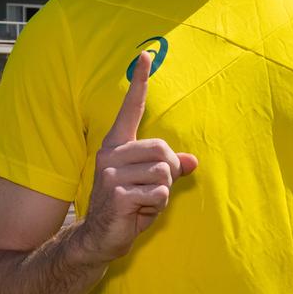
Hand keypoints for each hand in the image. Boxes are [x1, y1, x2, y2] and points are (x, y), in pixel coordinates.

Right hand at [78, 51, 197, 263]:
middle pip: (163, 151)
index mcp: (116, 146)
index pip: (130, 109)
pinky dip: (157, 206)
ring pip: (164, 173)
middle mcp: (111, 154)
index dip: (139, 83)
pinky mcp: (117, 193)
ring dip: (163, 193)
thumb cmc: (127, 208)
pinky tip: (139, 212)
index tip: (145, 55)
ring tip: (143, 202)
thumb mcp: (151, 185)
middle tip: (152, 191)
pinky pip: (159, 193)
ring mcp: (111, 173)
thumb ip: (170, 169)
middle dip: (168, 174)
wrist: (99, 238)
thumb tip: (193, 161)